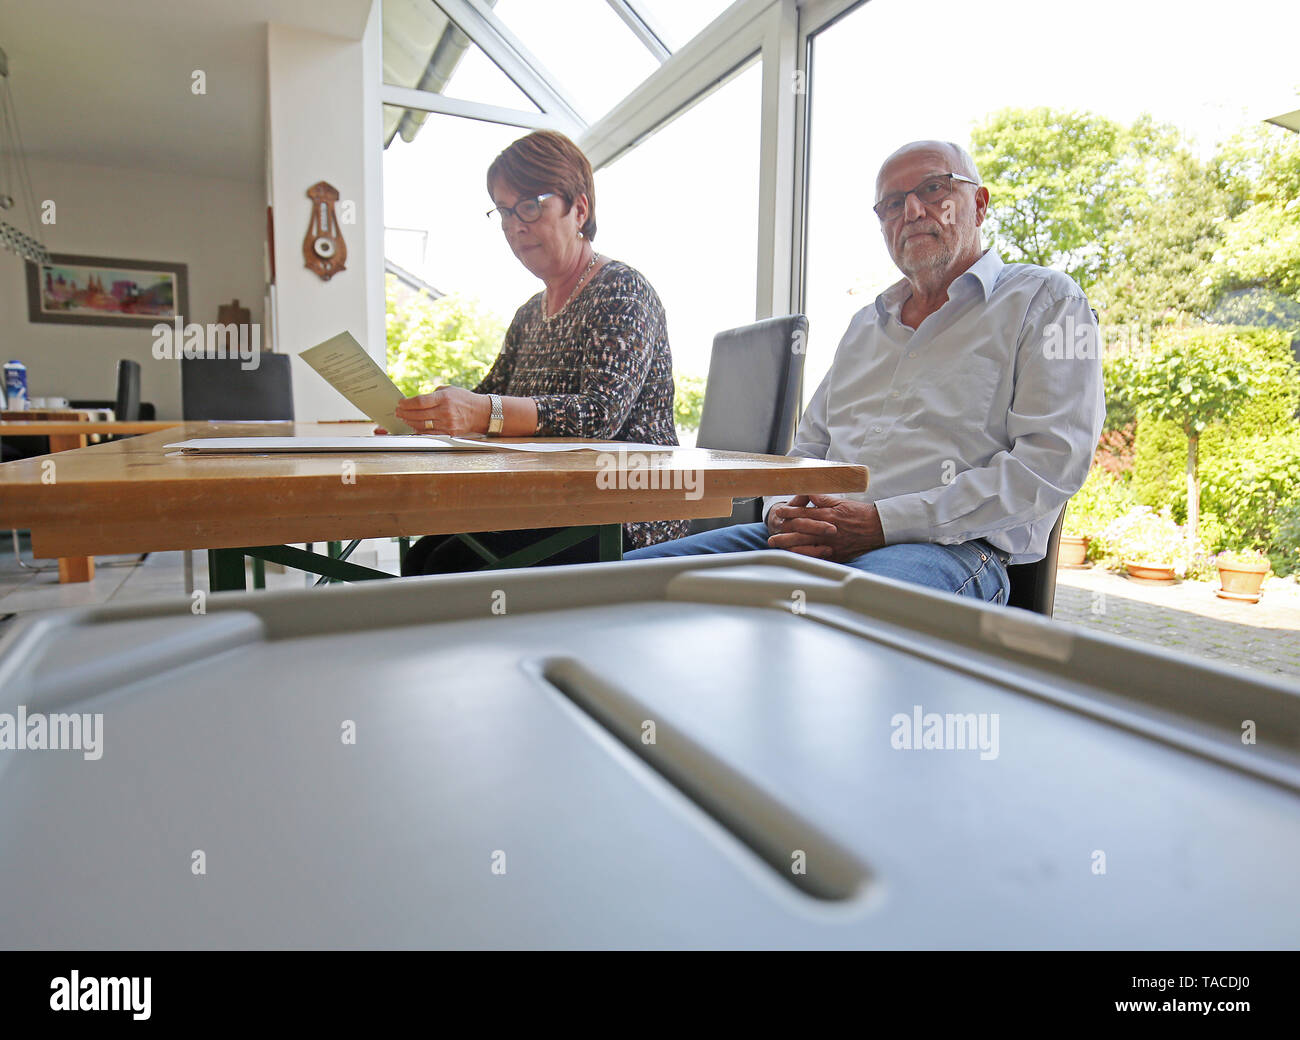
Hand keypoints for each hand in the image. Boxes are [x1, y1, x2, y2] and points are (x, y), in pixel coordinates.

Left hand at [394, 386, 490, 434]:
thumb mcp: (449, 390)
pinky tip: (414, 426)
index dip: (407, 404)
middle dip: (405, 413)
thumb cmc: (464, 399)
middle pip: (418, 414)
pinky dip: (419, 430)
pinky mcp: (449, 432)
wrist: (481, 413)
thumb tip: (417, 401)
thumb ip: (433, 394)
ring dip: (410, 422)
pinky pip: (430, 433)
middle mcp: (445, 411)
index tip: (400, 403)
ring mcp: (447, 423)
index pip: (420, 402)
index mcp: (444, 398)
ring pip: (422, 425)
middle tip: (398, 412)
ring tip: (404, 418)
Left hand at [766, 495, 884, 562]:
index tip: (779, 512)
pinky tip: (795, 558)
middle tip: (772, 535)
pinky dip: (805, 557)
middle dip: (784, 533)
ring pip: (806, 545)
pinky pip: (818, 557)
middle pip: (801, 531)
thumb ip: (824, 499)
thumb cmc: (861, 514)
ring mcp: (831, 543)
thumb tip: (810, 494)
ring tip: (778, 547)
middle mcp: (827, 530)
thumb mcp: (842, 502)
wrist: (878, 528)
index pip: (804, 513)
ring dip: (790, 546)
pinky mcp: (837, 554)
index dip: (789, 513)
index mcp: (828, 515)